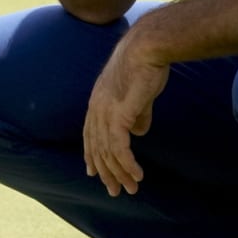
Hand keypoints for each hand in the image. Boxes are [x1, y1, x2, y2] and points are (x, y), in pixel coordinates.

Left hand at [83, 34, 169, 196]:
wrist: (148, 47)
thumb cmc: (146, 64)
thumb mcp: (139, 94)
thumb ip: (137, 113)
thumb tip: (139, 131)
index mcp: (98, 101)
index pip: (90, 135)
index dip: (92, 155)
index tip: (94, 173)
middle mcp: (97, 108)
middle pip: (97, 148)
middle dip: (106, 172)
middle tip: (115, 191)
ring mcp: (105, 111)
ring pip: (108, 152)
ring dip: (120, 173)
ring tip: (131, 188)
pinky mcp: (119, 115)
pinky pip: (120, 148)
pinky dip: (127, 164)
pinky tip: (136, 175)